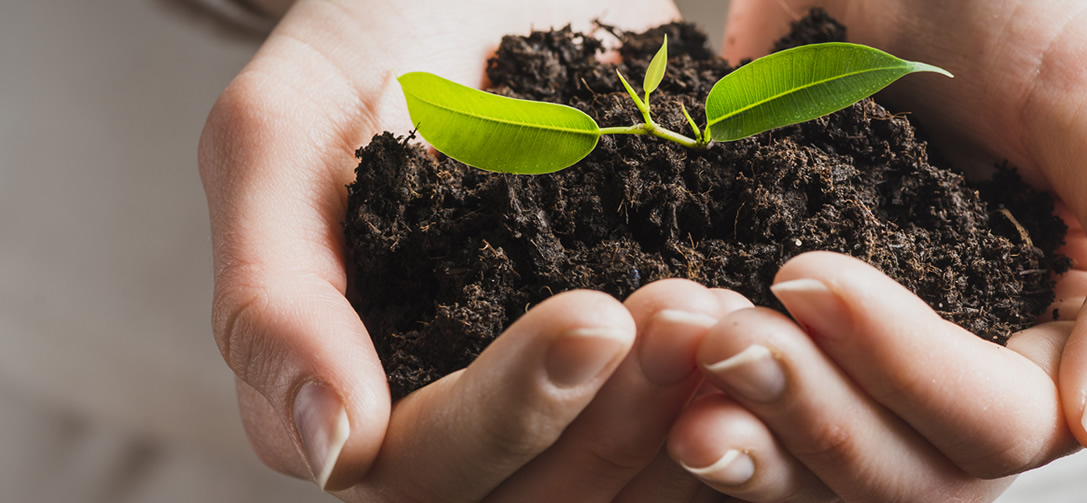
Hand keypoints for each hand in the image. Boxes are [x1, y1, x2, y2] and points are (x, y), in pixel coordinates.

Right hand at [197, 1, 736, 499]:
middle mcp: (454, 414)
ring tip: (731, 310)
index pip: (424, 465)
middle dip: (616, 414)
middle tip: (686, 308)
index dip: (510, 413)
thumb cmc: (370, 41)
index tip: (593, 316)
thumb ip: (270, 293)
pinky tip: (760, 325)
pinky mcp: (630, 368)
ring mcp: (550, 397)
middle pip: (538, 492)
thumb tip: (329, 455)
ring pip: (620, 477)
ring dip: (685, 411)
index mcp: (353, 386)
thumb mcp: (282, 135)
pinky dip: (731, 395)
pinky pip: (686, 425)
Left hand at [663, 0, 1086, 498]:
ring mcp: (862, 360)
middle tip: (726, 337)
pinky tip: (649, 359)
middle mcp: (959, 372)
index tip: (811, 277)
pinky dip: (693, 402)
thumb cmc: (1024, 11)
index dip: (906, 373)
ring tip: (682, 354)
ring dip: (747, 433)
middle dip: (813, 419)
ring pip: (815, 470)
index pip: (1000, 424)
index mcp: (1056, 339)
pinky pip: (742, 410)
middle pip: (902, 475)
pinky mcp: (779, 326)